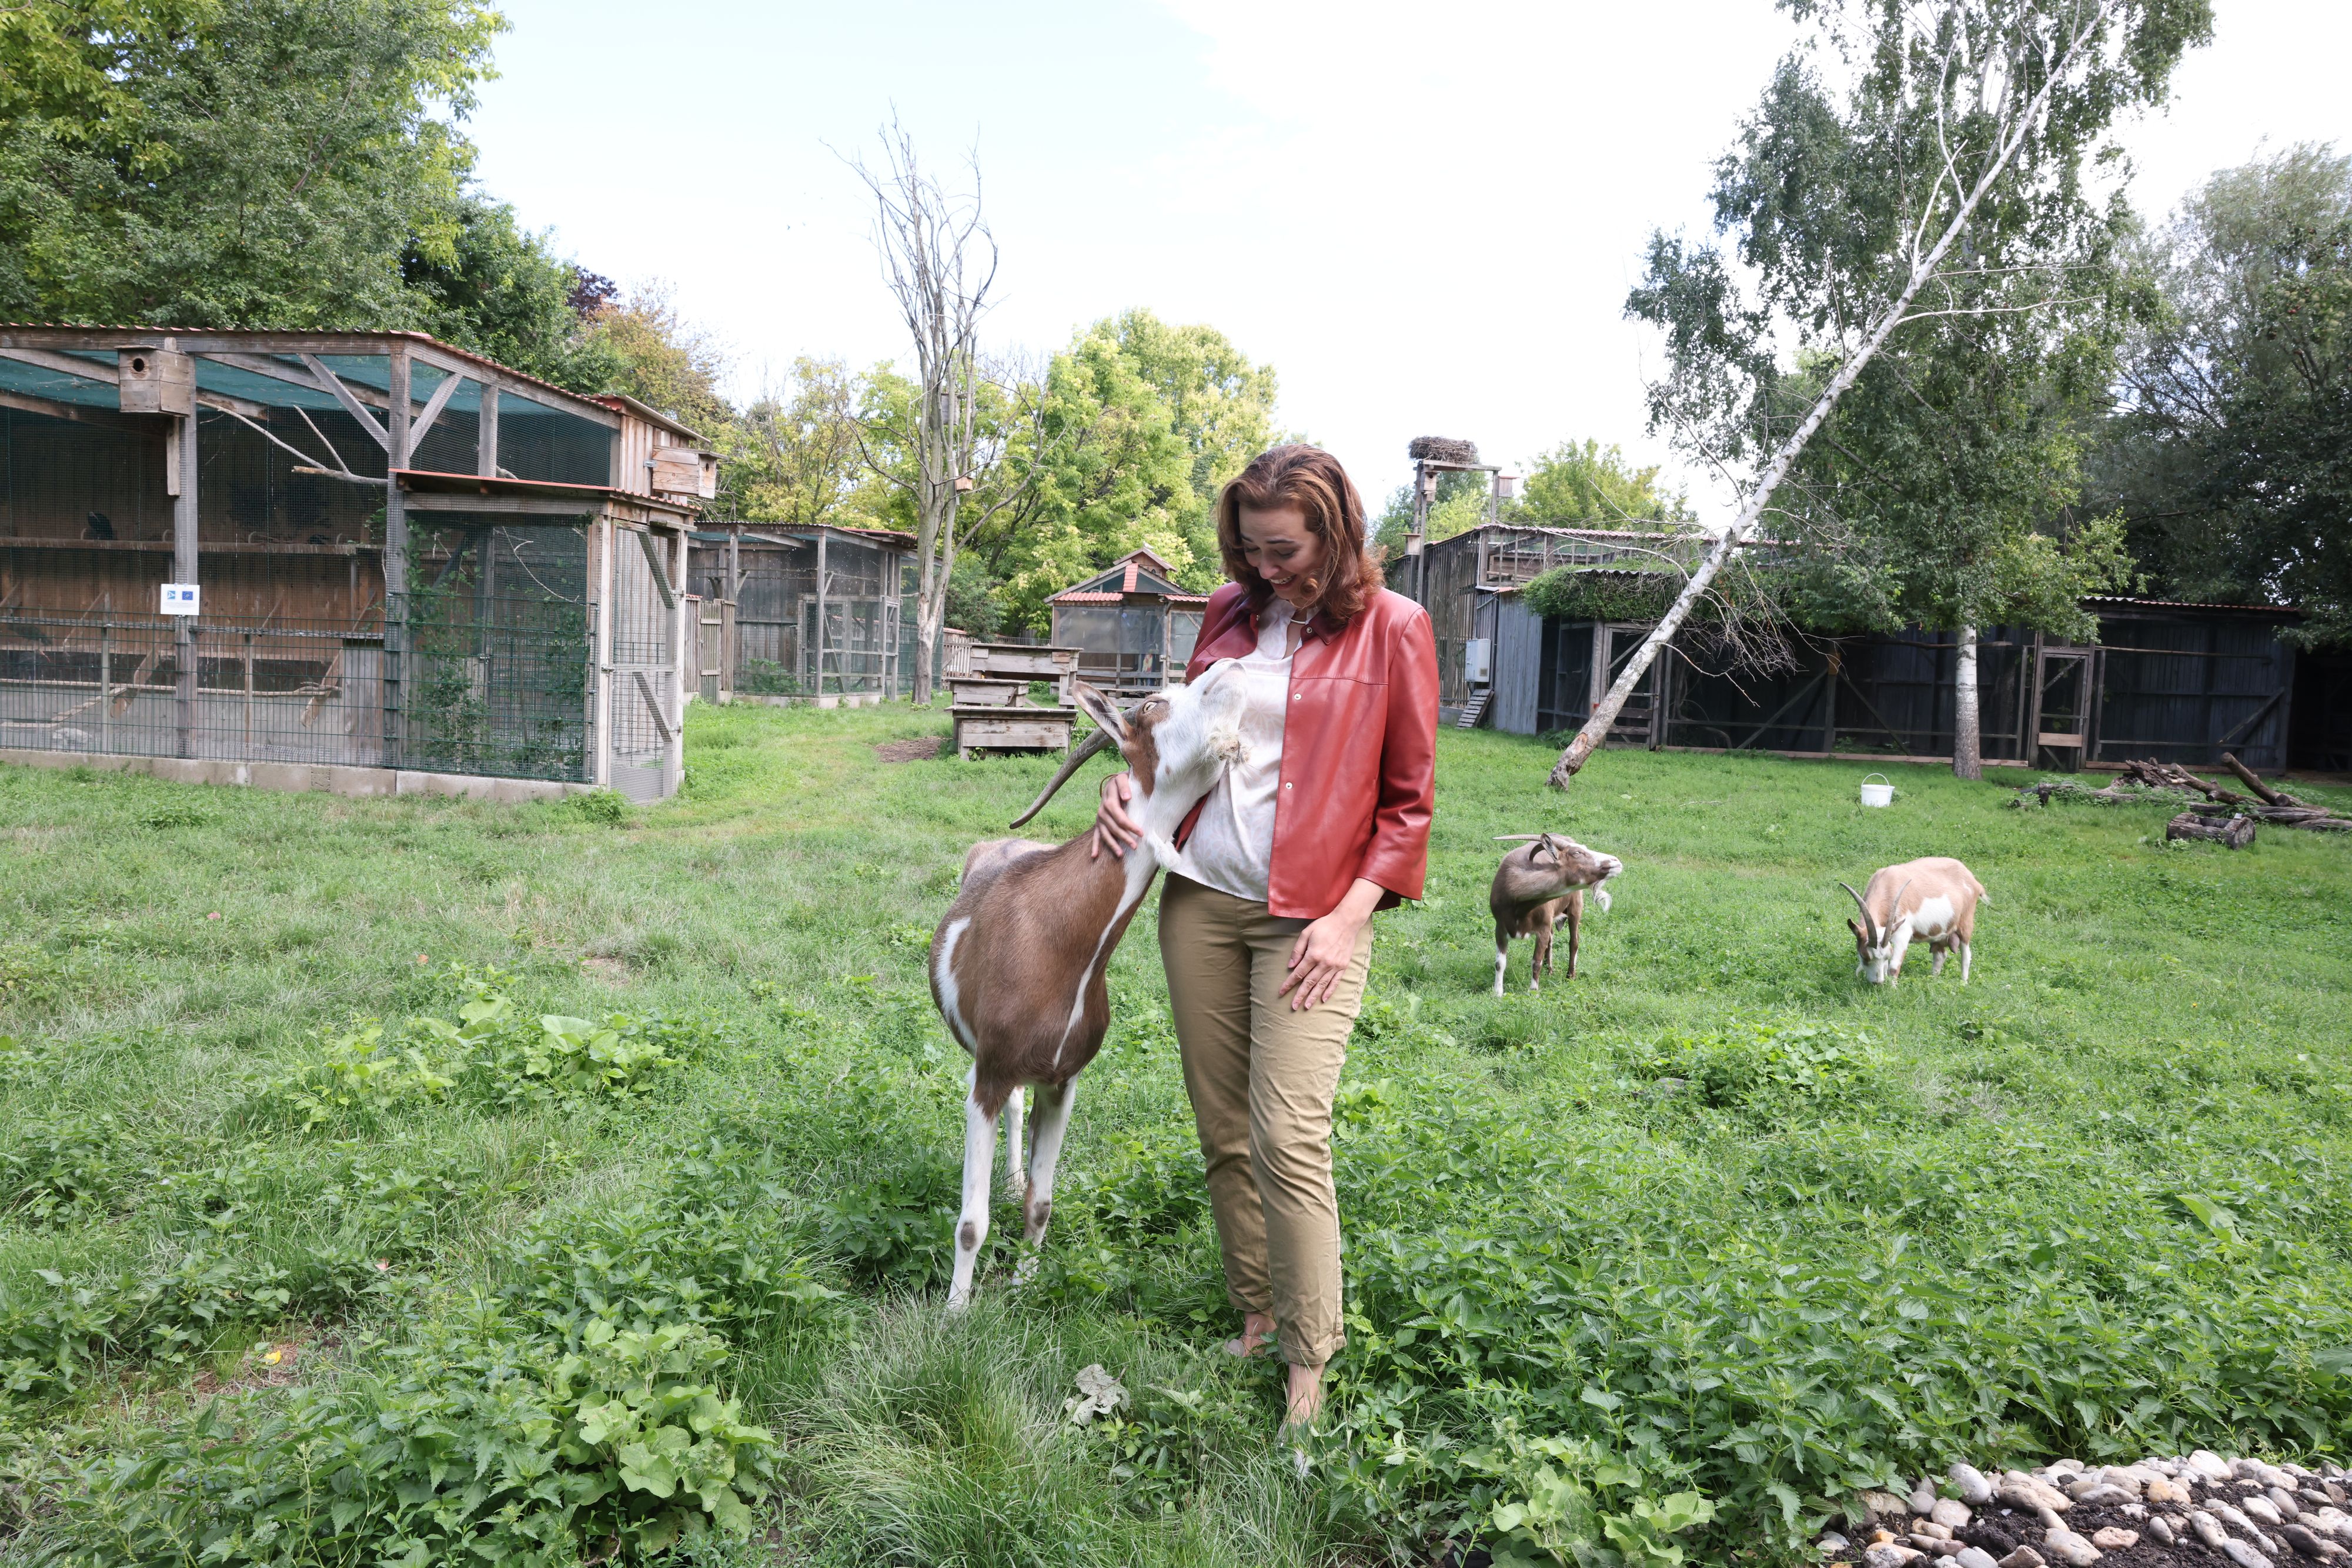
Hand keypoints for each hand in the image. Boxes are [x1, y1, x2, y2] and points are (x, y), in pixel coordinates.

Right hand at [1090, 772, 1139, 859]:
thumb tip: (1127, 797)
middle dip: (1124, 837)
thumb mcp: (1122, 778)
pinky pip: (1096, 835)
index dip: (1130, 826)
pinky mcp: (1099, 822)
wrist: (1113, 782)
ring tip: (1120, 854)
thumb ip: (1124, 786)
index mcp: (1109, 801)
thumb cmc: (1121, 781)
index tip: (1141, 833)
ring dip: (1112, 844)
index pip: (1120, 817)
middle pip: (1113, 827)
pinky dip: (1095, 845)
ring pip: (1105, 833)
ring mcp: (1099, 818)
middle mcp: (1102, 811)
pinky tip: (1094, 856)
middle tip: (1135, 846)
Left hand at [1279, 879, 1381, 1010]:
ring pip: (1321, 985)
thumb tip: (1290, 965)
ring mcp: (1334, 966)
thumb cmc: (1324, 926)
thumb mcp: (1306, 933)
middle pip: (1309, 983)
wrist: (1346, 922)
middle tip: (1293, 1007)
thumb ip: (1297, 950)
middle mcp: (1324, 963)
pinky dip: (1329, 991)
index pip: (1298, 973)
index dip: (1289, 984)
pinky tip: (1323, 999)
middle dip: (1300, 995)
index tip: (1281, 992)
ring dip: (1313, 997)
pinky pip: (1335, 982)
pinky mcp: (1343, 967)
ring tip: (1306, 1006)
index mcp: (1313, 955)